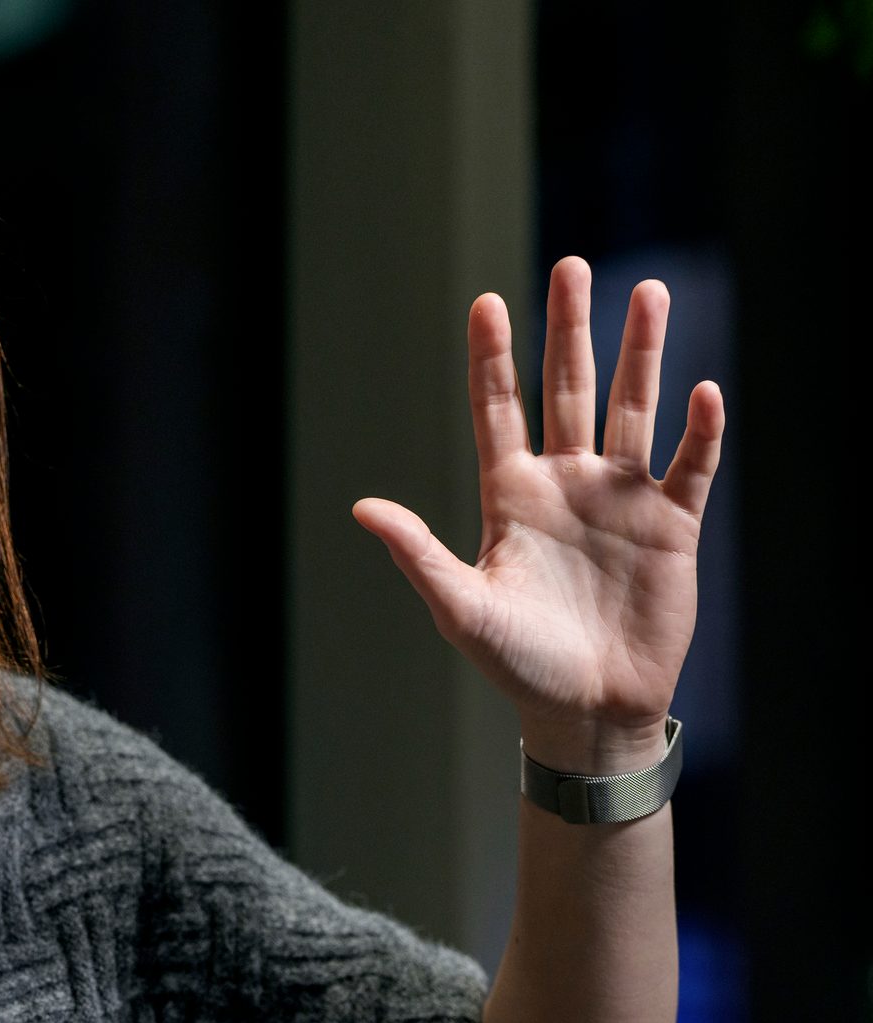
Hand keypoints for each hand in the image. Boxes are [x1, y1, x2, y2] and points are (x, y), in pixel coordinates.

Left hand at [353, 256, 724, 771]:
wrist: (588, 712)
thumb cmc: (518, 663)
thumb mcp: (462, 608)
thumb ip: (418, 553)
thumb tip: (362, 507)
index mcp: (512, 496)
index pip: (499, 410)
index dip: (494, 358)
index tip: (486, 303)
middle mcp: (566, 484)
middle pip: (567, 389)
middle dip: (569, 329)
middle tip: (572, 265)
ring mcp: (622, 499)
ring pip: (633, 408)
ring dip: (641, 353)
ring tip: (647, 292)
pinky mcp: (671, 526)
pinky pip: (691, 465)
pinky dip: (701, 430)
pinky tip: (704, 390)